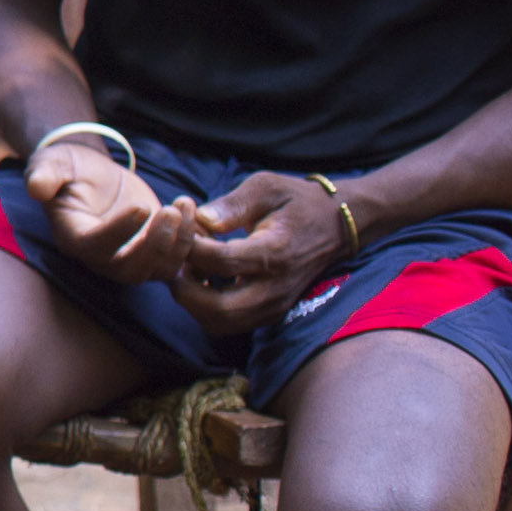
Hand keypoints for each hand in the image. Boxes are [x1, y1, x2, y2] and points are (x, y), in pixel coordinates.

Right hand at [26, 142, 191, 284]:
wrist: (90, 174)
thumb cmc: (68, 169)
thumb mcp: (52, 163)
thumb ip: (44, 174)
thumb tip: (36, 187)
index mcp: (75, 237)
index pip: (97, 246)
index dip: (121, 232)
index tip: (141, 206)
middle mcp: (102, 257)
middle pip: (132, 270)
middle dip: (156, 245)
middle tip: (170, 210)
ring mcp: (130, 257)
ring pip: (160, 270)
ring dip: (179, 243)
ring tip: (184, 205)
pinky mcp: (154, 251)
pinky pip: (178, 261)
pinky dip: (191, 242)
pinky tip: (193, 212)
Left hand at [177, 170, 357, 328]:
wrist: (335, 224)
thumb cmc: (295, 201)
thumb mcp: (266, 187)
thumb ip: (233, 204)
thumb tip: (200, 219)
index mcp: (274, 253)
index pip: (220, 261)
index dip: (191, 247)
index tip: (183, 230)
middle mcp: (275, 287)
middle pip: (219, 309)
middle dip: (186, 289)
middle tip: (176, 263)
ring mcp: (274, 305)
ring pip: (221, 323)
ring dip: (193, 302)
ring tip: (187, 272)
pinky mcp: (270, 312)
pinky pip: (230, 323)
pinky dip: (206, 309)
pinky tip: (201, 281)